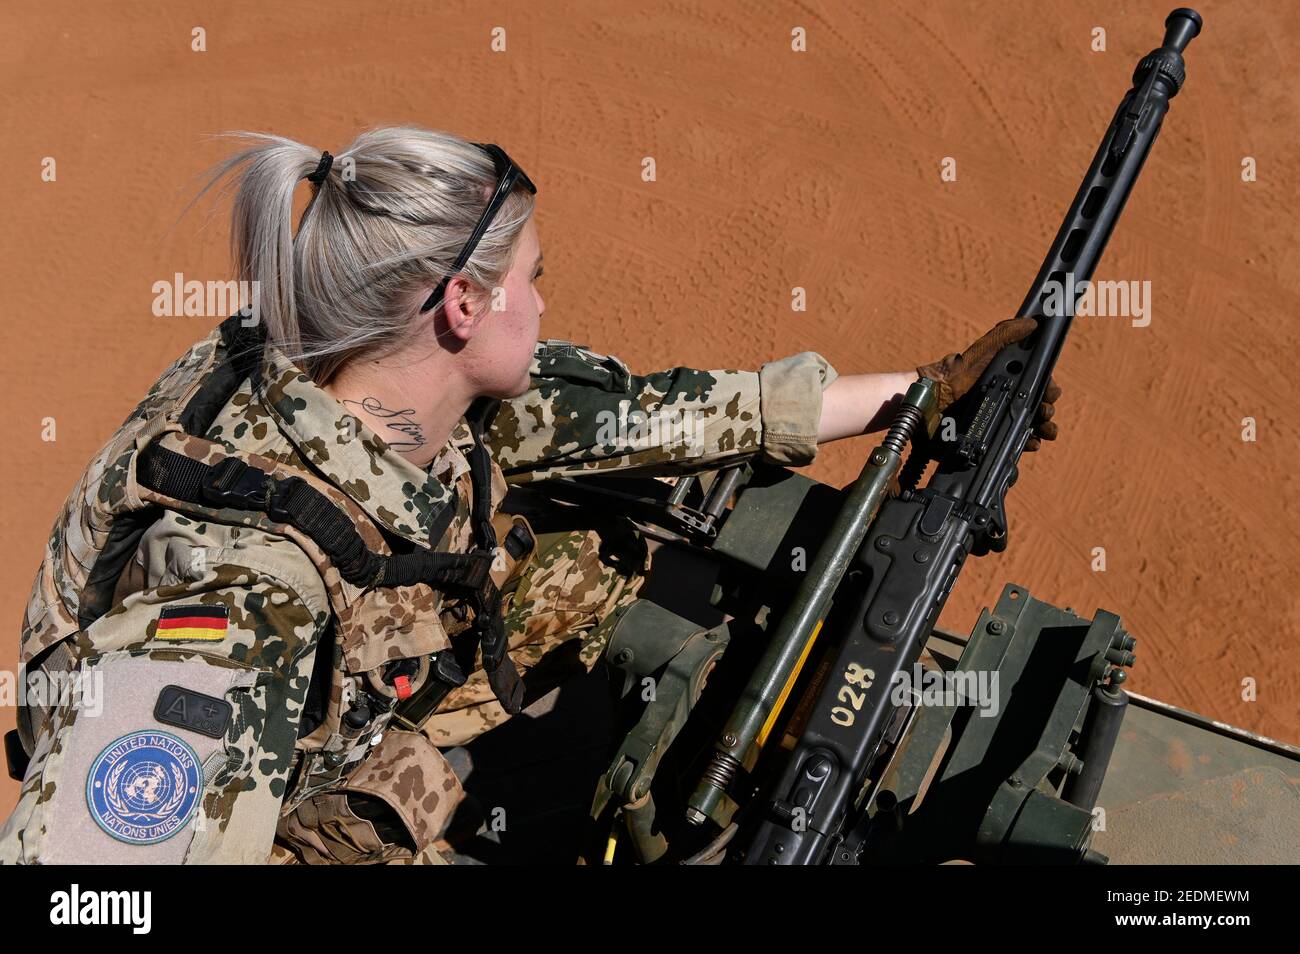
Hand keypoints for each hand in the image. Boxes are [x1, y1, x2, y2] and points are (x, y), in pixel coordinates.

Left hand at [917, 317, 1060, 451]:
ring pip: (1029, 427)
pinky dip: (1025, 444)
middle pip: (1037, 407)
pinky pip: (1012, 444)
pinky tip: (1030, 444)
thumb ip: (1003, 336)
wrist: (929, 404)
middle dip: (1047, 411)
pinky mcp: (988, 440)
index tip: (1051, 394)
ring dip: (1042, 430)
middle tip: (1044, 413)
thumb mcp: (981, 352)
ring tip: (1044, 431)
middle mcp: (1005, 400)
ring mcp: (997, 420)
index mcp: (1008, 379)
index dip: (1049, 389)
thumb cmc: (954, 374)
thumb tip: (1032, 322)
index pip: (1037, 384)